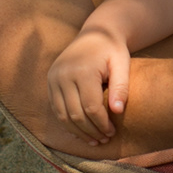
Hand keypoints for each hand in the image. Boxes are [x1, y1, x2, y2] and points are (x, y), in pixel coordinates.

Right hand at [46, 28, 130, 145]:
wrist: (96, 32)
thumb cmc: (112, 49)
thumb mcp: (122, 63)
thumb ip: (121, 86)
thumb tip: (118, 111)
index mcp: (82, 70)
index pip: (91, 107)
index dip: (101, 124)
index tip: (112, 133)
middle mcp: (63, 74)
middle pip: (75, 113)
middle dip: (90, 131)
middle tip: (103, 140)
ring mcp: (54, 77)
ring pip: (62, 114)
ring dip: (77, 131)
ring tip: (93, 140)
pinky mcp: (50, 81)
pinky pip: (56, 108)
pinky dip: (66, 122)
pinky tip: (80, 131)